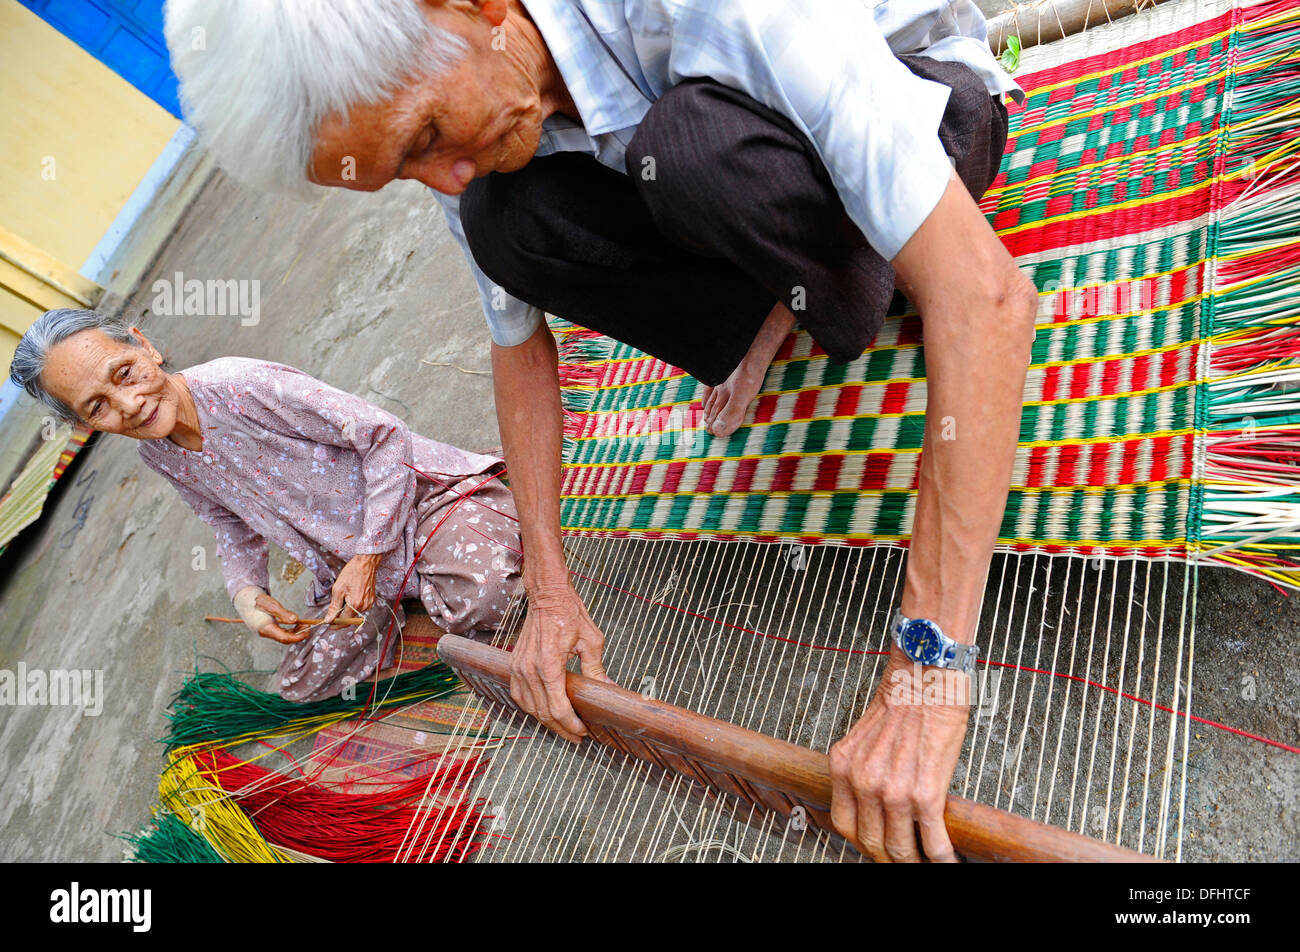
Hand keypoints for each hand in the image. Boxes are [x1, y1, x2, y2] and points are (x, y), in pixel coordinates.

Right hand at [230, 586, 309, 643]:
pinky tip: (296, 624)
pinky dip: (289, 629)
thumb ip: (283, 613)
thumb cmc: (258, 599)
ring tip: (304, 625)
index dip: (298, 637)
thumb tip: (295, 620)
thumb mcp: (271, 604)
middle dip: (298, 635)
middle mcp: (265, 632)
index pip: (284, 638)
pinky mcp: (266, 628)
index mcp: (266, 629)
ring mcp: (265, 631)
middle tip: (309, 628)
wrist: (245, 597)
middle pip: (285, 639)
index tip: (308, 632)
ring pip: (283, 636)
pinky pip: (280, 632)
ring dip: (294, 632)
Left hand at [324, 552, 381, 624]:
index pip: (344, 621)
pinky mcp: (371, 600)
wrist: (366, 563)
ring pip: (354, 613)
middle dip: (340, 617)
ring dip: (347, 610)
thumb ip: (334, 607)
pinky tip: (350, 596)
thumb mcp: (338, 589)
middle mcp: (364, 606)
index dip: (335, 624)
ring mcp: (369, 603)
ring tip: (343, 598)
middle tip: (331, 612)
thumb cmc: (352, 573)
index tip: (329, 625)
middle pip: (350, 618)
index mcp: (355, 604)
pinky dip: (353, 606)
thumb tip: (329, 619)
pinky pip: (360, 608)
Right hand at [510, 580, 611, 742]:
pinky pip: (519, 695)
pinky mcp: (515, 664)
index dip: (570, 724)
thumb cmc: (569, 613)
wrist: (547, 596)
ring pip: (529, 706)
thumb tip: (607, 688)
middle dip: (561, 728)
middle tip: (577, 736)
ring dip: (545, 720)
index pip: (557, 707)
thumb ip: (596, 668)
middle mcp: (530, 669)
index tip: (583, 731)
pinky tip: (543, 712)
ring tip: (563, 727)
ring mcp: (519, 667)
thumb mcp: (591, 640)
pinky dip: (531, 707)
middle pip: (542, 712)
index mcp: (549, 664)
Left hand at [829, 648, 970, 861]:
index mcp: (843, 767)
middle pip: (871, 842)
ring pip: (900, 848)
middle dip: (888, 857)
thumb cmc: (904, 702)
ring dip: (914, 862)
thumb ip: (863, 770)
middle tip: (903, 860)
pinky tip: (947, 859)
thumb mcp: (865, 739)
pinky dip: (941, 856)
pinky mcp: (926, 792)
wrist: (926, 679)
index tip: (876, 848)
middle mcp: (863, 781)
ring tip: (925, 863)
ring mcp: (893, 790)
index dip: (862, 844)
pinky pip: (932, 840)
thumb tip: (874, 804)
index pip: (844, 825)